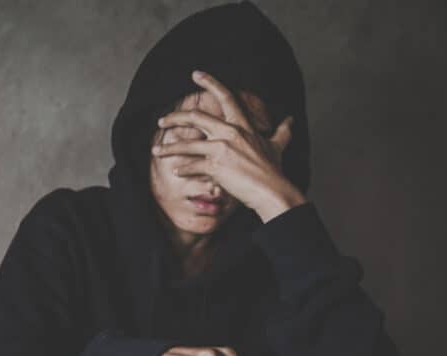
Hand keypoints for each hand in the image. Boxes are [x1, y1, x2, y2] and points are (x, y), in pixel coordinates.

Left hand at [150, 70, 306, 221]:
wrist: (271, 191)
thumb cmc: (273, 170)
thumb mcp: (277, 146)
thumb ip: (282, 131)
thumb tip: (291, 120)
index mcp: (242, 126)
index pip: (226, 97)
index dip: (210, 82)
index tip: (195, 74)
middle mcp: (230, 133)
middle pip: (196, 117)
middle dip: (175, 117)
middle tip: (161, 121)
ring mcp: (221, 149)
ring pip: (187, 144)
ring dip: (168, 149)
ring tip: (156, 152)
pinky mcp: (215, 167)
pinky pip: (192, 166)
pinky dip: (182, 169)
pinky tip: (175, 171)